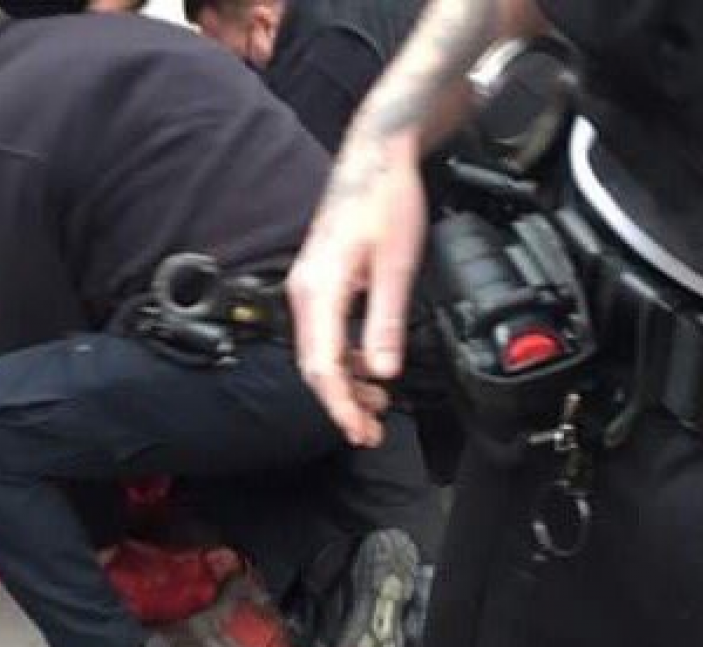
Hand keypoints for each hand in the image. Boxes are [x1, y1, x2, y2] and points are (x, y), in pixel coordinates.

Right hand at [288, 132, 427, 447]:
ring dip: (347, 383)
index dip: (339, 406)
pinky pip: (326, 332)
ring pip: (321, 352)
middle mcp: (305, 291)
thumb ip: (386, 322)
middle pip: (315, 366)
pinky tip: (370, 366)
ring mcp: (309, 286)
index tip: (359, 432)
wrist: (376, 157)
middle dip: (342, 403)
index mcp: (320, 290)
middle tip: (371, 432)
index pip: (321, 366)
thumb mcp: (397, 266)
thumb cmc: (386, 200)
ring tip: (377, 405)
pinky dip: (347, 358)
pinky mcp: (320, 281)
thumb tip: (385, 371)